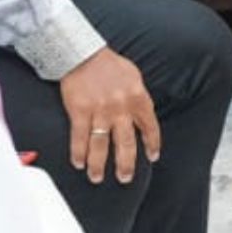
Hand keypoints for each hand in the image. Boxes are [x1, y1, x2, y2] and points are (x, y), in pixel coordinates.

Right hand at [62, 48, 160, 183]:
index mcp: (138, 98)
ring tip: (97, 178)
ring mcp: (99, 111)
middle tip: (125, 178)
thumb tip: (143, 117)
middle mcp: (121, 107)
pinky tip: (79, 163)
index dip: (152, 143)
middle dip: (126, 164)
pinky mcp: (79, 111)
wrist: (83, 54)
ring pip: (100, 145)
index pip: (149, 126)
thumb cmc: (110, 65)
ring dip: (98, 165)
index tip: (152, 157)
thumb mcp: (134, 78)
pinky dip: (79, 153)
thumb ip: (139, 98)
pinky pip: (80, 138)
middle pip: (125, 142)